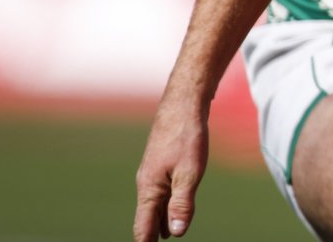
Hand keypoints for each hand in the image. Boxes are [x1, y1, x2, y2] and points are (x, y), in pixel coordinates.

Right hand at [133, 91, 210, 240]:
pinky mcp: (161, 165)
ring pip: (154, 206)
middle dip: (152, 237)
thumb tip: (176, 233)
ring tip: (164, 239)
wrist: (183, 103)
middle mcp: (146, 183)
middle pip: (147, 220)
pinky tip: (172, 214)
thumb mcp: (189, 173)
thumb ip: (182, 204)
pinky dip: (164, 208)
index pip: (143, 228)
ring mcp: (153, 173)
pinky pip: (160, 193)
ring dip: (159, 223)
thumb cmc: (186, 136)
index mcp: (149, 189)